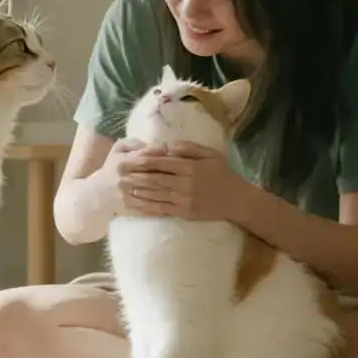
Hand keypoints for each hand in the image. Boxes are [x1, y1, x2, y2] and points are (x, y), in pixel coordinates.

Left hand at [116, 141, 249, 221]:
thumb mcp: (209, 154)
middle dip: (136, 177)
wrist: (236, 199)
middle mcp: (185, 183)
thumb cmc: (222, 173)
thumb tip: (166, 146)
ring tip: (125, 187)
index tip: (131, 159)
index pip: (162, 163)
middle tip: (120, 175)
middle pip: (155, 179)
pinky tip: (139, 202)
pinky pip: (163, 208)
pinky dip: (149, 205)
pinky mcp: (184, 212)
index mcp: (190, 167)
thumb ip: (187, 148)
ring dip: (139, 191)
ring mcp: (184, 199)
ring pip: (156, 195)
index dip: (145, 161)